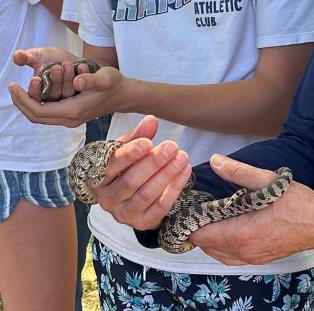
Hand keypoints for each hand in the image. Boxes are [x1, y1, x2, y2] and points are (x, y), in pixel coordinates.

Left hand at [9, 66, 125, 126]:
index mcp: (74, 111)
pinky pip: (47, 113)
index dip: (23, 100)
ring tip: (18, 89)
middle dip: (21, 103)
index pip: (40, 111)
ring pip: (41, 116)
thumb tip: (77, 80)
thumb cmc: (114, 85)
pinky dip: (36, 104)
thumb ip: (91, 79)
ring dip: (28, 104)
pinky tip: (33, 92)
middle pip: (36, 117)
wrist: (123, 95)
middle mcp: (70, 119)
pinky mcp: (71, 114)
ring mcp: (70, 118)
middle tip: (12, 87)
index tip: (14, 85)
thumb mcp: (105, 78)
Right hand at [13, 47, 78, 101]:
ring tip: (67, 63)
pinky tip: (82, 66)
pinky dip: (82, 75)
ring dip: (67, 79)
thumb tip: (17, 56)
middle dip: (54, 82)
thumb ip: (26, 57)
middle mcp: (56, 99)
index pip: (35, 101)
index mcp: (41, 94)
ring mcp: (71, 97)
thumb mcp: (38, 55)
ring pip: (68, 94)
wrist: (74, 58)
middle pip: (53, 98)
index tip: (36, 78)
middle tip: (56, 68)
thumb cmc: (53, 58)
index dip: (35, 91)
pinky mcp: (84, 92)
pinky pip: (83, 88)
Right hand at [94, 115, 191, 229]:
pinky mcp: (142, 223)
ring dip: (167, 174)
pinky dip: (175, 188)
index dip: (130, 155)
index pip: (111, 166)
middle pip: (131, 181)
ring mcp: (124, 214)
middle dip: (154, 162)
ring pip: (147, 194)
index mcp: (97, 177)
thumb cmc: (126, 167)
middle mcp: (107, 199)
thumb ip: (138, 135)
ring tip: (182, 156)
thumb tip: (151, 120)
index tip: (147, 142)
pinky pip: (161, 207)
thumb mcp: (127, 148)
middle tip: (172, 146)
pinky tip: (185, 171)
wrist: (130, 197)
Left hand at [190, 156, 313, 265]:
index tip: (190, 205)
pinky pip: (228, 257)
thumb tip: (215, 161)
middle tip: (198, 207)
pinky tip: (225, 228)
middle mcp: (243, 251)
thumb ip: (239, 172)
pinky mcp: (257, 259)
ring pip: (215, 253)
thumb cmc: (297, 203)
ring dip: (208, 237)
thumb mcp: (268, 181)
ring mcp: (250, 258)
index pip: (201, 235)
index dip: (191, 221)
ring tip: (209, 216)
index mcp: (242, 233)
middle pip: (205, 245)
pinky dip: (220, 245)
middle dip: (197, 227)